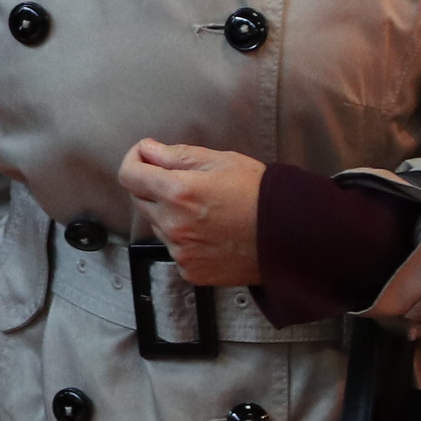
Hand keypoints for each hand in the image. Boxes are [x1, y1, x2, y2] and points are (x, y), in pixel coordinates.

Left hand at [119, 139, 264, 287]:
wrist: (291, 236)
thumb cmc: (260, 194)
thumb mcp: (221, 161)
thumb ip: (177, 155)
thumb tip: (147, 150)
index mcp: (178, 192)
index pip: (129, 175)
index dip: (134, 161)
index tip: (145, 157)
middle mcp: (173, 224)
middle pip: (140, 200)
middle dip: (154, 186)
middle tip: (185, 182)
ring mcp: (180, 251)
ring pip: (158, 225)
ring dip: (169, 214)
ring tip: (205, 210)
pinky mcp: (190, 270)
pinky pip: (174, 249)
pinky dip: (184, 239)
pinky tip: (210, 232)